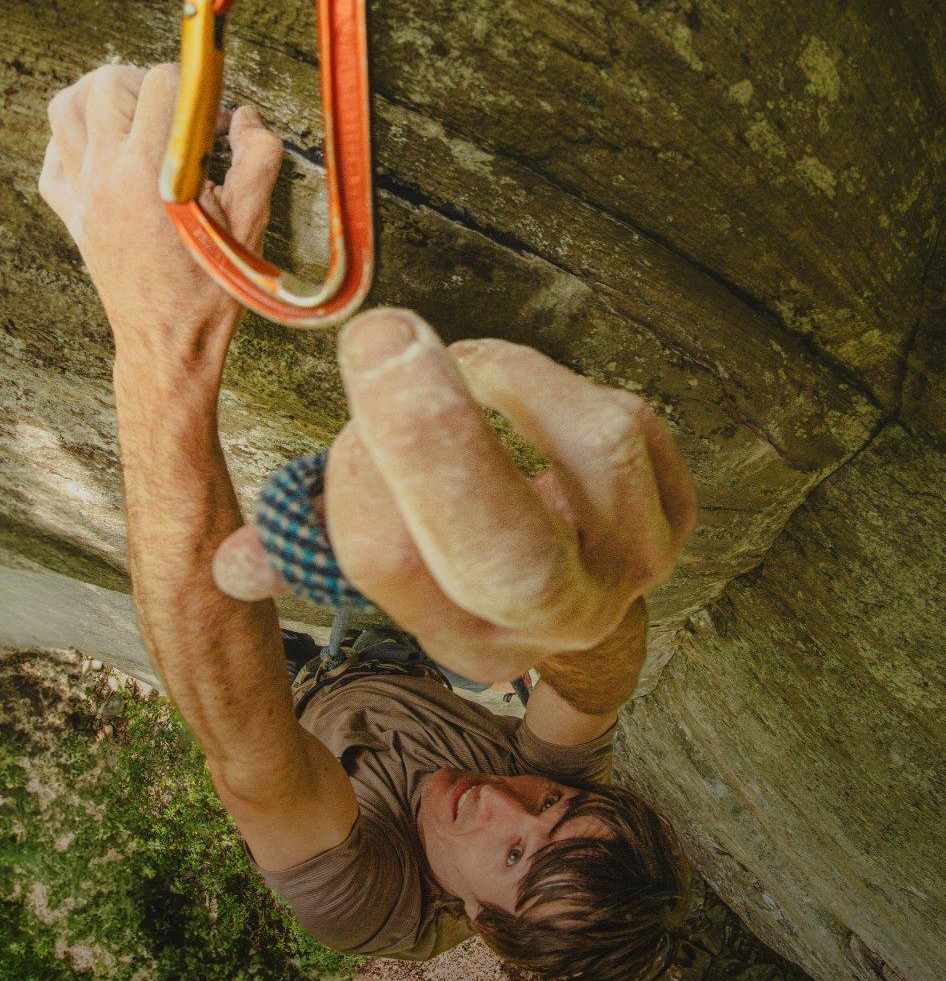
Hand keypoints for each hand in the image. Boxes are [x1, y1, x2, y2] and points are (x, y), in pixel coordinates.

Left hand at [38, 63, 282, 369]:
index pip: (160, 85)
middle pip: (105, 83)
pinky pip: (53, 156)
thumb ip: (257, 159)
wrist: (170, 342)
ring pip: (65, 108)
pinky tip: (108, 150)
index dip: (192, 86)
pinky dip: (73, 139)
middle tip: (174, 107)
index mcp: (152, 172)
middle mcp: (107, 175)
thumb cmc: (213, 288)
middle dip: (143, 82)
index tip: (211, 110)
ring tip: (134, 113)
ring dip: (98, 97)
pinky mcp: (71, 213)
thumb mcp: (251, 222)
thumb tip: (247, 120)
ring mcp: (82, 193)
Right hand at [214, 309, 696, 680]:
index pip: (392, 563)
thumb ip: (310, 545)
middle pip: (509, 557)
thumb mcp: (384, 548)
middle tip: (384, 342)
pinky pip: (623, 417)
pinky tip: (517, 386)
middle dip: (437, 443)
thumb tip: (233, 567)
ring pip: (589, 447)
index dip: (358, 470)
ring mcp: (635, 564)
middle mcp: (559, 620)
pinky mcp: (678, 506)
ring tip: (460, 367)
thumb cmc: (457, 537)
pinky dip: (553, 382)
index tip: (344, 393)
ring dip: (499, 379)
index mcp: (469, 638)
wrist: (580, 558)